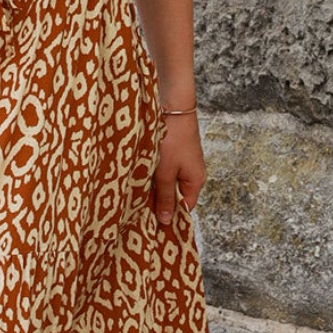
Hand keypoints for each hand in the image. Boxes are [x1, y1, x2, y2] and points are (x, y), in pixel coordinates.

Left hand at [151, 110, 204, 231]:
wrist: (172, 108)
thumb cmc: (172, 141)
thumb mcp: (165, 173)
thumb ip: (164, 197)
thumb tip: (166, 221)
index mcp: (195, 181)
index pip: (184, 207)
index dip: (170, 215)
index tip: (152, 224)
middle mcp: (191, 173)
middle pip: (174, 195)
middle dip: (158, 201)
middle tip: (139, 210)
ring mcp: (182, 162)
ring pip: (166, 182)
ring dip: (153, 186)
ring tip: (136, 193)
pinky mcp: (173, 152)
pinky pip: (163, 169)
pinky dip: (153, 174)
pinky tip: (139, 175)